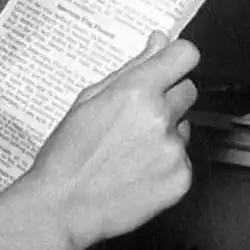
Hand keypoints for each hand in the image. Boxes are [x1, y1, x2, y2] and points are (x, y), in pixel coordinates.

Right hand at [23, 33, 198, 249]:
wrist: (61, 208)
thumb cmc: (67, 155)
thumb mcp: (89, 100)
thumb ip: (131, 68)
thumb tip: (159, 41)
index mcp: (136, 91)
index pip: (185, 55)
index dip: (177, 59)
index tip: (170, 67)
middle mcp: (160, 117)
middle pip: (188, 91)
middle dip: (169, 98)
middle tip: (137, 119)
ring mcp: (173, 150)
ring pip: (184, 127)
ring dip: (166, 133)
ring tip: (130, 152)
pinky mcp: (181, 178)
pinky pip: (184, 159)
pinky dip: (167, 164)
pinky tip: (138, 173)